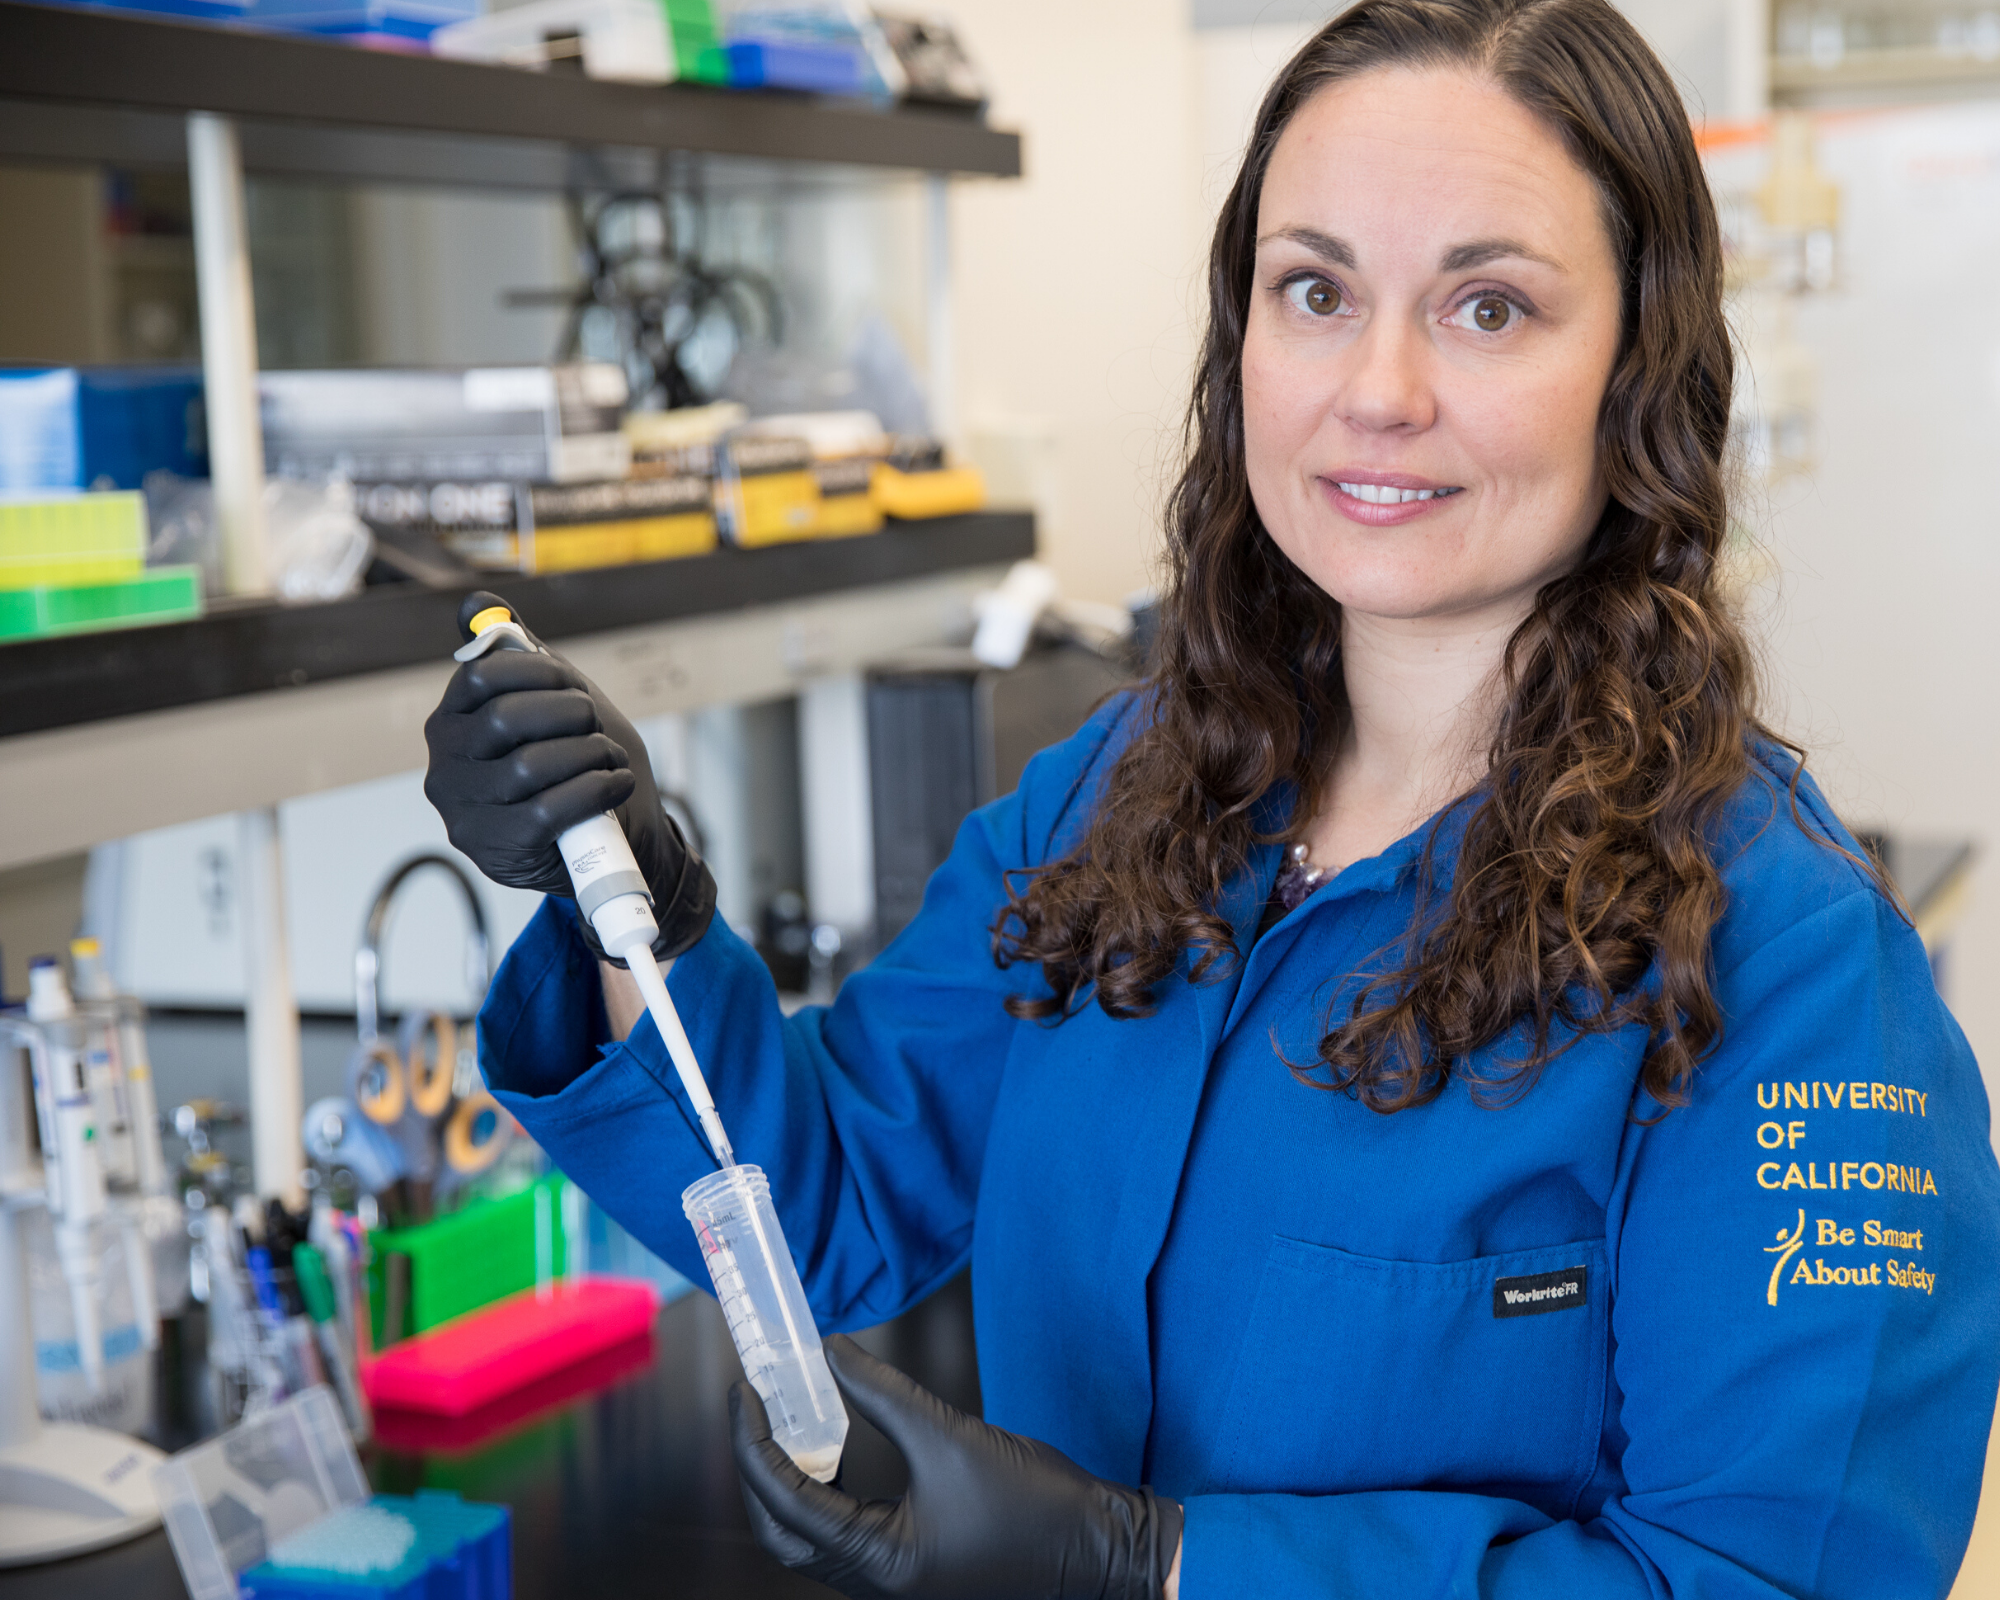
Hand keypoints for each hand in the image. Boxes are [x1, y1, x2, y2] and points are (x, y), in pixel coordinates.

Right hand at [423, 591, 713, 956]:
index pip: (480, 677)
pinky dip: (597, 788)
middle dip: (568, 713)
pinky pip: (551, 808)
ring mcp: (465, 814)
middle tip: (595, 722)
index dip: (535, 671)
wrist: (602, 844)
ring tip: (611, 757)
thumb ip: (514, 656)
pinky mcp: (497, 849)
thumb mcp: (546, 705)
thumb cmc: (572, 768)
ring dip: (589, 753)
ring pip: (531, 765)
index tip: (571, 682)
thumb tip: (477, 601)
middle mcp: (445, 769)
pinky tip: (616, 783)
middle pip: (507, 718)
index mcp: (450, 724)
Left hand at [730, 1334, 1181, 1599]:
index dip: (755, 1443)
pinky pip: (843, 1535)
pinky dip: (824, 1493)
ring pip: (809, 1538)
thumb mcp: (951, 1435)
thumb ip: (882, 1393)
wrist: (1099, 1549)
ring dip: (788, 1481)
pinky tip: (831, 1449)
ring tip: (785, 1421)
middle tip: (753, 1406)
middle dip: (758, 1468)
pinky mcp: (909, 1567)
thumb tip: (829, 1352)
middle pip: (783, 1533)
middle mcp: (876, 1583)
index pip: (786, 1502)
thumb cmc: (1034, 1502)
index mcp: (880, 1562)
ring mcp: (891, 1580)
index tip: (745, 1391)